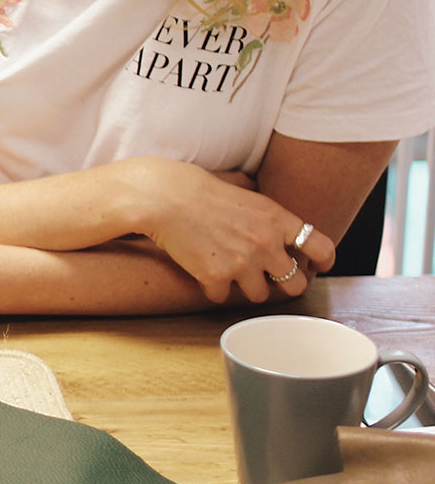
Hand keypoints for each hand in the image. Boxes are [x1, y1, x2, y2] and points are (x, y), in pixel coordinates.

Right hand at [129, 157, 334, 302]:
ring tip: (228, 272)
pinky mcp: (216, 277)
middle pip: (296, 283)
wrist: (161, 197)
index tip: (316, 267)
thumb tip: (257, 188)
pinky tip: (202, 274)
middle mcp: (266, 244)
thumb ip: (257, 198)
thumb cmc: (194, 186)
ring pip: (260, 296)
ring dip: (245, 288)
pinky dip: (212, 289)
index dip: (322, 262)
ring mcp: (242, 263)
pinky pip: (222, 296)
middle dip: (283, 283)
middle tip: (267, 277)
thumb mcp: (238, 186)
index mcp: (277, 219)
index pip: (322, 248)